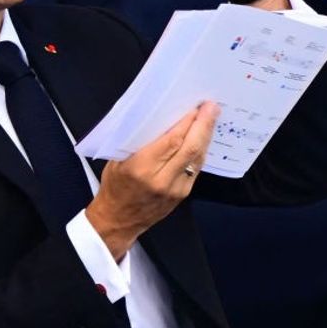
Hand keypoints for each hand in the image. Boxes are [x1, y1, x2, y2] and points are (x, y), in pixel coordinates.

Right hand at [85, 102, 219, 260]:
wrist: (119, 220)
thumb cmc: (114, 186)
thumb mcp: (118, 160)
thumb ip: (140, 142)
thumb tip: (161, 119)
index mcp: (142, 168)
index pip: (172, 141)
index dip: (186, 123)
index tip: (195, 108)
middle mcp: (162, 179)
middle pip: (190, 149)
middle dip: (203, 126)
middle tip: (211, 107)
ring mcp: (176, 189)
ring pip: (197, 159)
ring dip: (206, 137)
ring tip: (211, 118)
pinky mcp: (183, 195)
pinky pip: (196, 169)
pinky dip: (201, 151)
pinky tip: (203, 139)